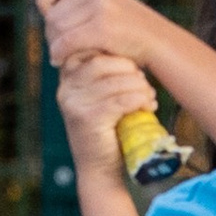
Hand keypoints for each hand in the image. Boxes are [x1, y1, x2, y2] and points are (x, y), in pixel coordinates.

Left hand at [37, 0, 159, 71]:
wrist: (159, 43)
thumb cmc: (127, 31)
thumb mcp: (105, 6)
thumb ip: (79, 5)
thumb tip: (44, 12)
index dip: (43, 1)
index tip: (52, 18)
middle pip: (51, 13)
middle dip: (51, 34)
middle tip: (60, 47)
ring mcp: (100, 7)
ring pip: (55, 29)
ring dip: (55, 47)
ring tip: (64, 55)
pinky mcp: (103, 28)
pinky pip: (66, 42)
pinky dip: (59, 55)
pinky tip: (61, 61)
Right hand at [54, 48, 149, 185]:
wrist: (100, 169)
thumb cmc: (108, 127)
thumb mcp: (103, 95)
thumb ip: (108, 73)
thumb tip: (132, 46)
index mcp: (67, 76)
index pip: (92, 50)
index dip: (118, 57)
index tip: (134, 71)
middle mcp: (65, 87)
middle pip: (103, 62)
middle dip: (131, 71)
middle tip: (145, 85)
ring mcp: (73, 103)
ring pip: (115, 82)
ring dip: (140, 88)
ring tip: (149, 98)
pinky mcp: (87, 118)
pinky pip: (120, 100)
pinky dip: (139, 101)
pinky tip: (147, 107)